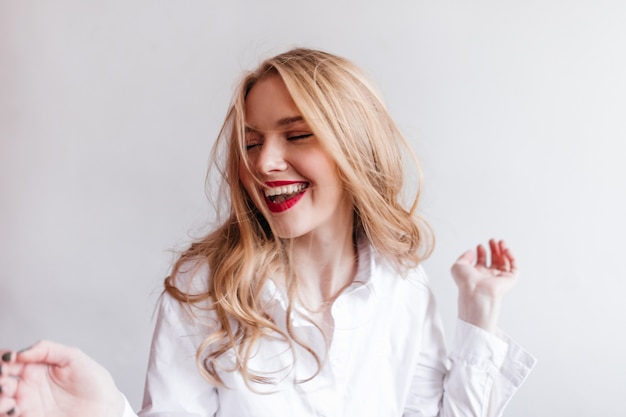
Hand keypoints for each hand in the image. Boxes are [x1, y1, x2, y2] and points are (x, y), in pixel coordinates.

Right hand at [0, 340, 123, 416]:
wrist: (106, 407)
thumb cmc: (93, 381)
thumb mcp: (74, 357)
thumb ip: (47, 349)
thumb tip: (21, 352)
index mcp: (35, 368)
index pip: (8, 361)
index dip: (3, 359)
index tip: (9, 359)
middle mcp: (27, 387)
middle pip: (0, 382)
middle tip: (6, 381)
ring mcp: (27, 405)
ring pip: (1, 402)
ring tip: (8, 398)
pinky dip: (4, 413)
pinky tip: (13, 408)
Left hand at [451, 239, 518, 332]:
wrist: (476, 292)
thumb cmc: (466, 282)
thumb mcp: (458, 266)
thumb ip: (463, 257)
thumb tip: (471, 251)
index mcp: (477, 275)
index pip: (482, 262)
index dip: (481, 253)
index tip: (479, 246)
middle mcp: (489, 277)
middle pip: (494, 261)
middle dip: (493, 250)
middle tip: (492, 240)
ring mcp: (499, 278)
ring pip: (504, 263)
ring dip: (503, 251)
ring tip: (500, 241)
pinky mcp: (509, 280)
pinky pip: (514, 268)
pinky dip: (511, 257)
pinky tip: (506, 249)